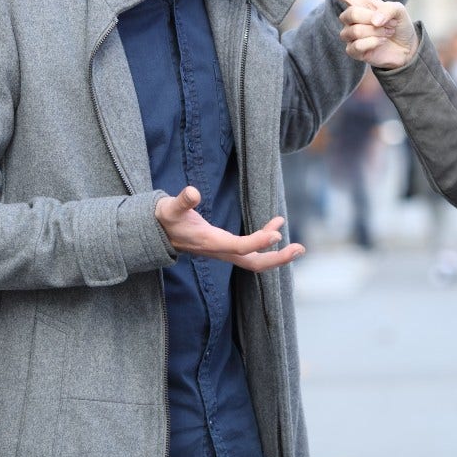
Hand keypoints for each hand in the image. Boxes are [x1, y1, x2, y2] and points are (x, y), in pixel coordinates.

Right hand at [155, 186, 304, 271]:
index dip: (258, 242)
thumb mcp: (170, 208)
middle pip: (253, 263)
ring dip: (276, 254)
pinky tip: (276, 223)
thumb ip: (182, 201)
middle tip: (299, 249)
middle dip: (277, 259)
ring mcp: (224, 251)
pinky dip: (266, 240)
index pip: (239, 247)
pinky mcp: (225, 247)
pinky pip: (250, 249)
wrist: (156, 232)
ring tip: (297, 245)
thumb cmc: (165, 218)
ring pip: (254, 260)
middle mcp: (220, 251)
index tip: (276, 234)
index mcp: (210, 242)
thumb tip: (193, 193)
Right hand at [299, 0, 417, 68]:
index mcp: (359, 1)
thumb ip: (388, 9)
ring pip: (354, 31)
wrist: (406, 48)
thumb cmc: (400, 24)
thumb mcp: (399, 10)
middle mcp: (351, 17)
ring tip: (385, 33)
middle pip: (350, 14)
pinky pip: (356, 46)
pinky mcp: (353, 50)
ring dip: (375, 33)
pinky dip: (373, 43)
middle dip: (371, 20)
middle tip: (387, 24)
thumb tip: (373, 20)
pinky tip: (380, 43)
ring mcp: (350, 34)